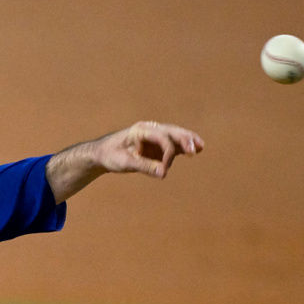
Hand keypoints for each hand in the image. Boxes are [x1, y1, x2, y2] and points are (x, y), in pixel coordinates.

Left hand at [45, 120, 204, 202]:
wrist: (102, 154)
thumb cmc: (110, 155)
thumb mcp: (124, 162)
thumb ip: (144, 166)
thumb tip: (163, 173)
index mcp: (140, 130)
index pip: (161, 138)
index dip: (167, 152)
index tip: (164, 169)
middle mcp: (150, 130)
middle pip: (172, 132)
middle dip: (185, 140)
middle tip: (197, 149)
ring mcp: (154, 136)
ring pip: (175, 136)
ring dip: (187, 141)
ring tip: (201, 147)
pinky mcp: (156, 145)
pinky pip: (173, 144)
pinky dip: (183, 147)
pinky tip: (196, 149)